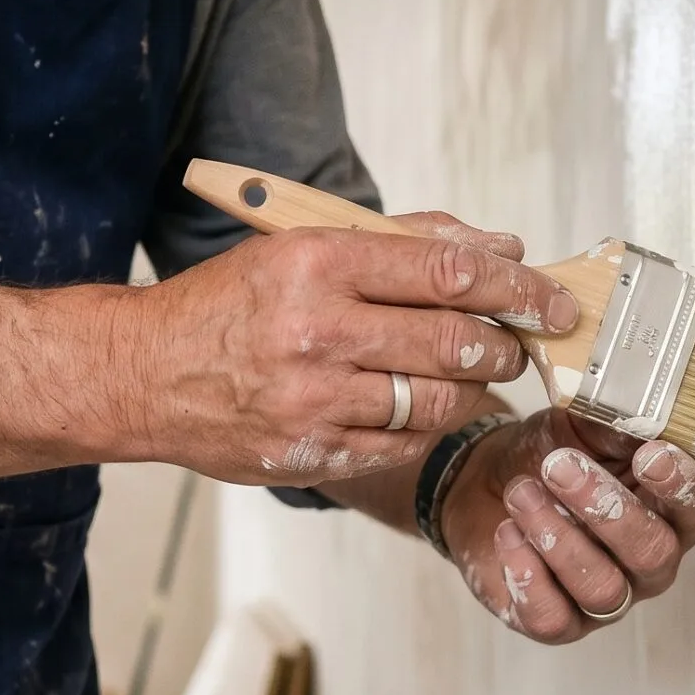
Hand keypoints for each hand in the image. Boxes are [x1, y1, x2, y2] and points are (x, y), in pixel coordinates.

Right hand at [121, 214, 579, 485]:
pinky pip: (402, 444)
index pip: (446, 273)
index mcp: (317, 263)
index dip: (515, 288)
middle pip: (453, 341)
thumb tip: (497, 251)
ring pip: (436, 400)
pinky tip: (425, 408)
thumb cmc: (228, 306)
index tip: (549, 299)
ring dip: (472, 390)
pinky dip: (429, 427)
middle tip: (517, 343)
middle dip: (503, 345)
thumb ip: (402, 242)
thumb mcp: (300, 246)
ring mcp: (313, 399)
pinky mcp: (310, 453)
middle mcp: (316, 330)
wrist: (144, 374)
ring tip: (473, 376)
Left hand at [439, 412, 694, 643]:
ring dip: (559, 537)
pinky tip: (507, 534)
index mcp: (670, 509)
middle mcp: (649, 560)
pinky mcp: (559, 622)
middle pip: (652, 552)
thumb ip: (614, 420)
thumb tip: (634, 404)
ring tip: (521, 492)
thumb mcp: (580, 424)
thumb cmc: (550, 454)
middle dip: (607, 509)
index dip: (682, 486)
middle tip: (559, 466)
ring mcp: (608, 597)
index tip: (650, 454)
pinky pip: (554, 618)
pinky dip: (528, 578)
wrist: (486, 484)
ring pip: (603, 587)